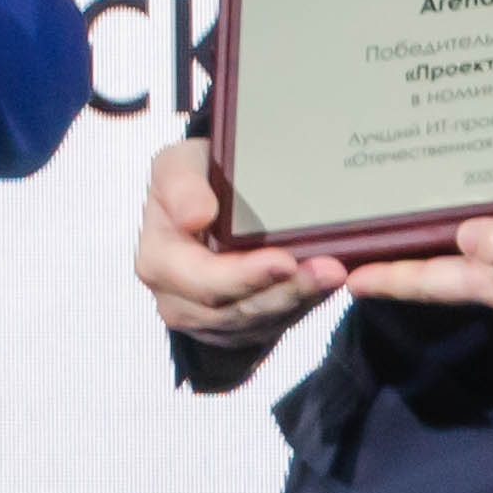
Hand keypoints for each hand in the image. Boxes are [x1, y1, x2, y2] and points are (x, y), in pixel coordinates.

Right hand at [138, 135, 339, 352]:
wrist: (201, 200)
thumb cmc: (191, 179)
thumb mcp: (177, 164)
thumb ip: (180, 183)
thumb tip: (195, 215)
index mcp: (158, 261)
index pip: (203, 281)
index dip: (245, 276)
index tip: (285, 260)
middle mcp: (176, 300)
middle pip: (236, 310)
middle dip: (286, 292)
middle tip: (330, 270)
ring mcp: (205, 320)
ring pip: (259, 323)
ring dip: (300, 300)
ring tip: (335, 274)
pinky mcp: (232, 327)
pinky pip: (271, 326)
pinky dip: (301, 306)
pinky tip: (325, 285)